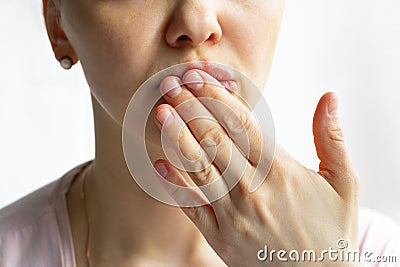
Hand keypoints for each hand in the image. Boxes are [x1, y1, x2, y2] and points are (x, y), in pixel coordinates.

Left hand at [153, 69, 359, 266]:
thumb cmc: (332, 230)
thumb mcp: (344, 182)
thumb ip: (331, 138)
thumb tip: (329, 96)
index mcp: (280, 171)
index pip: (242, 124)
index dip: (217, 97)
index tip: (199, 77)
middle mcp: (252, 189)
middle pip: (214, 139)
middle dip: (190, 108)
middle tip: (170, 84)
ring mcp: (232, 214)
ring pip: (198, 168)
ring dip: (177, 137)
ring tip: (161, 112)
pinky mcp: (219, 236)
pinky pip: (191, 207)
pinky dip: (174, 184)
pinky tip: (160, 163)